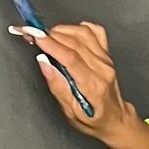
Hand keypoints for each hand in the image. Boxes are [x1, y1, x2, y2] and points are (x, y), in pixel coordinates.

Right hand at [20, 18, 148, 148]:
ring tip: (48, 36)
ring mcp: (106, 60)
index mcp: (93, 86)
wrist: (116, 118)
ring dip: (62, 30)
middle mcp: (102, 69)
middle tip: (33, 34)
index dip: (50, 43)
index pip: (70, 57)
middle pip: (75, 42)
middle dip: (50, 34)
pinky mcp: (107, 54)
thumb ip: (57, 86)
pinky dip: (79, 28)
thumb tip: (44, 63)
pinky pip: (95, 31)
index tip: (33, 35)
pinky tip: (69, 34)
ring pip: (83, 33)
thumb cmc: (95, 120)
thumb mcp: (71, 112)